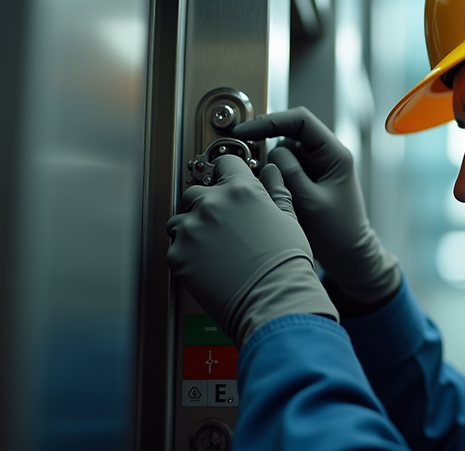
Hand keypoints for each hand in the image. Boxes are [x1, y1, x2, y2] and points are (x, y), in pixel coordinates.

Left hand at [166, 155, 337, 346]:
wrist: (273, 300)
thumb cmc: (286, 263)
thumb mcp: (289, 220)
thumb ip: (276, 191)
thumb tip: (272, 172)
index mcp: (242, 190)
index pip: (226, 163)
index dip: (229, 173)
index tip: (229, 184)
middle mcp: (212, 203)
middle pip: (196, 192)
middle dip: (206, 205)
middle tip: (223, 227)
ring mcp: (191, 229)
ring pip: (180, 220)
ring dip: (192, 230)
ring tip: (213, 250)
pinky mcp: (178, 255)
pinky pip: (175, 248)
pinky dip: (187, 256)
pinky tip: (208, 266)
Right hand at [231, 107, 399, 314]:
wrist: (348, 256)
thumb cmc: (337, 232)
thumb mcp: (309, 202)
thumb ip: (289, 173)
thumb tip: (271, 151)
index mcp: (335, 154)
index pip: (300, 121)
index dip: (270, 121)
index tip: (244, 132)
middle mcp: (326, 155)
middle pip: (288, 135)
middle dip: (266, 146)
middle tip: (248, 163)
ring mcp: (315, 167)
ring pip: (282, 153)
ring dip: (270, 166)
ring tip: (269, 191)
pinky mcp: (306, 180)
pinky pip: (283, 169)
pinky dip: (273, 178)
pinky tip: (272, 196)